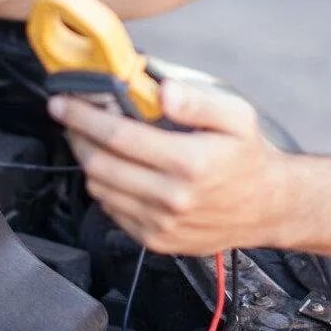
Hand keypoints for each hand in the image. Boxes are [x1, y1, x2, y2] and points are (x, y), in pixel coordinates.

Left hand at [49, 81, 289, 254]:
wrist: (268, 207)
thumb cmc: (249, 157)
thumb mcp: (236, 116)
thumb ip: (197, 100)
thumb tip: (161, 89)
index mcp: (189, 162)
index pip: (118, 136)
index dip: (83, 116)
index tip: (62, 102)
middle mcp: (172, 197)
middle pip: (100, 164)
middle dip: (76, 136)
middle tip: (70, 117)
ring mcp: (161, 224)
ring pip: (100, 189)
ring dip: (87, 161)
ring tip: (91, 139)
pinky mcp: (156, 241)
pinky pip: (112, 211)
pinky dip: (104, 187)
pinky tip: (115, 168)